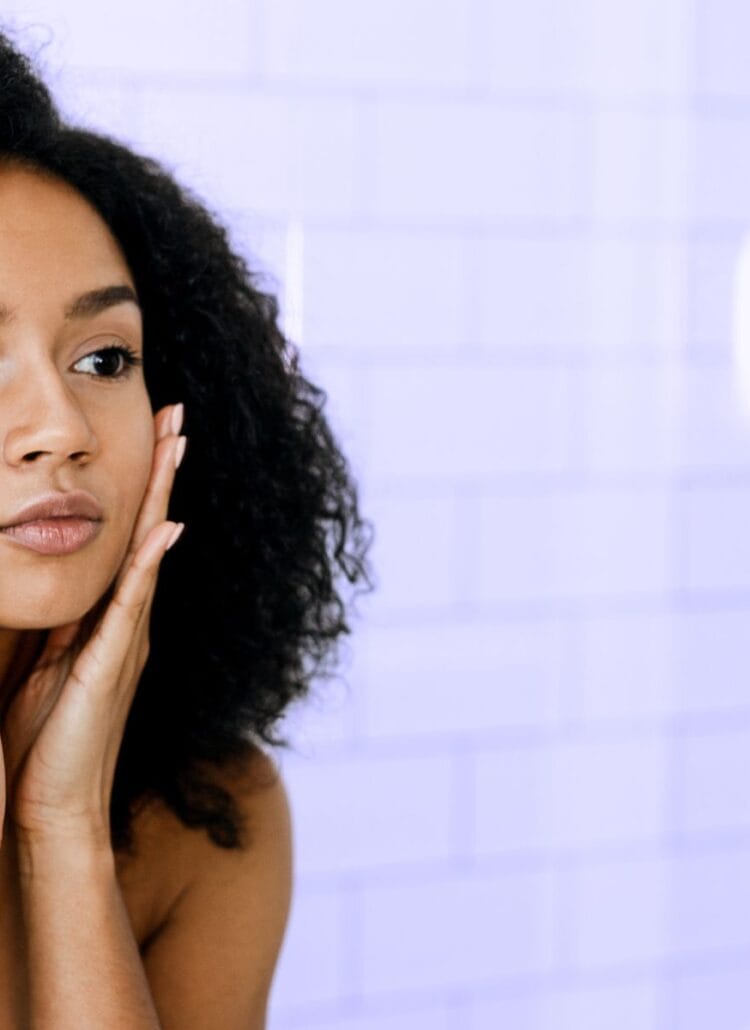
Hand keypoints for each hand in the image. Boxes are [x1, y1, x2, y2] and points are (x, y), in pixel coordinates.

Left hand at [0, 402, 186, 850]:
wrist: (56, 808)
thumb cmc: (45, 743)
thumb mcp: (43, 666)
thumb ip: (58, 625)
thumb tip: (54, 586)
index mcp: (112, 620)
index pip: (132, 538)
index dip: (145, 486)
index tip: (155, 437)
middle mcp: (130, 621)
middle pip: (151, 531)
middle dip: (163, 471)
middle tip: (177, 417)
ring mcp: (128, 639)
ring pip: (149, 552)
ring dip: (164, 496)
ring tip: (177, 446)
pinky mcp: (114, 662)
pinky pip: (135, 602)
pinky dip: (152, 563)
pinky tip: (168, 528)